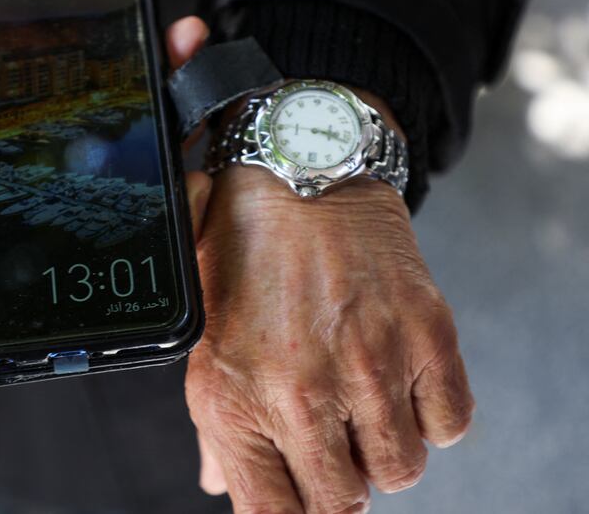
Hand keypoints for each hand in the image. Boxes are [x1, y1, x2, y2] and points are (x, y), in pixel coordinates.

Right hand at [0, 18, 210, 325]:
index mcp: (10, 209)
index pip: (71, 239)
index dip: (119, 245)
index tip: (159, 238)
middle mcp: (47, 172)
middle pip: (120, 181)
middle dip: (163, 171)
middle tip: (193, 171)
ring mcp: (62, 126)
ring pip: (132, 127)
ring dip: (170, 104)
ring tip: (191, 80)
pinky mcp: (67, 80)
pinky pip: (120, 74)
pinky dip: (152, 58)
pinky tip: (174, 42)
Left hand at [187, 110, 474, 510]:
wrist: (302, 175)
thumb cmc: (244, 261)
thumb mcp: (207, 343)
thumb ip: (217, 427)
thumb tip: (222, 487)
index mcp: (236, 399)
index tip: (303, 495)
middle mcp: (303, 392)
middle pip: (343, 505)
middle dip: (337, 483)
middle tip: (332, 442)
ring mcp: (371, 365)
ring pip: (400, 471)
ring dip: (383, 447)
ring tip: (363, 399)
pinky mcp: (427, 335)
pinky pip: (450, 426)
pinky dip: (430, 414)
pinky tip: (399, 377)